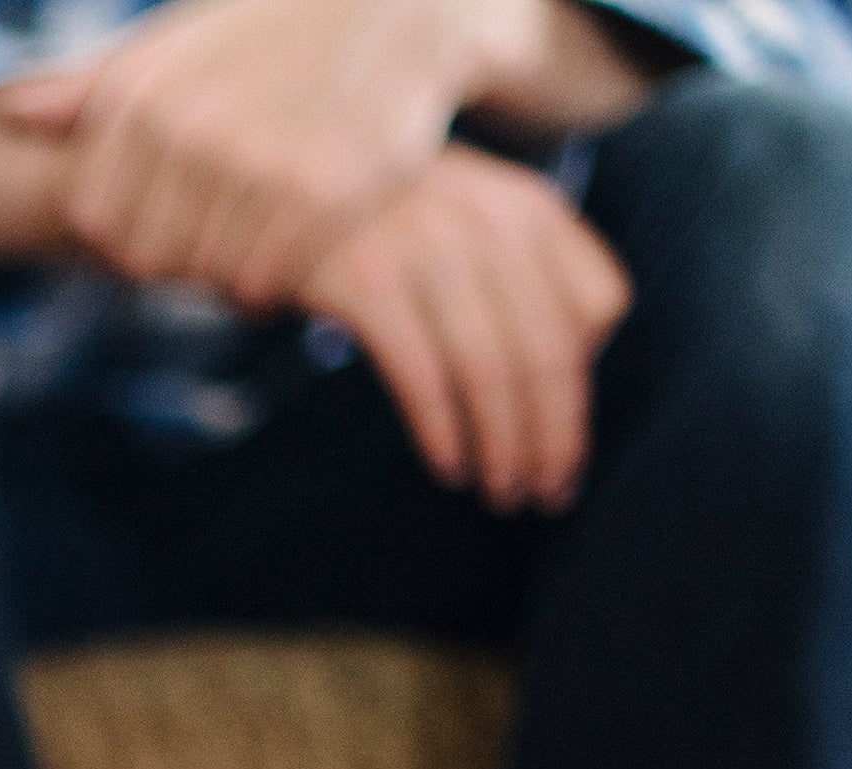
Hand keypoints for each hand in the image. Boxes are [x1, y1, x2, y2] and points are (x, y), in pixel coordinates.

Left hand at [0, 0, 554, 308]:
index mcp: (141, 98)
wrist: (398, 8)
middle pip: (145, 261)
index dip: (130, 234)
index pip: (96, 224)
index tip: (172, 214)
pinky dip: (270, 281)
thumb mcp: (175, 45)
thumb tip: (4, 113)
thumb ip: (90, 88)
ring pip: (201, 277)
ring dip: (225, 271)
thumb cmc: (269, 32)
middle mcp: (188, 132)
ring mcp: (252, 165)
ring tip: (257, 230)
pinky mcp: (318, 196)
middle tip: (220, 231)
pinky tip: (290, 245)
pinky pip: (259, 283)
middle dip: (177, 258)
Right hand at [298, 145, 631, 510]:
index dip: (588, 380)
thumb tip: (573, 362)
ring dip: (503, 445)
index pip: (601, 304)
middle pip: (551, 349)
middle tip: (548, 495)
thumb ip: (515, 272)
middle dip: (555, 436)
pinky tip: (449, 467)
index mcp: (524, 205)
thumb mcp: (457, 221)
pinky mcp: (363, 278)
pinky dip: (442, 430)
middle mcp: (485, 218)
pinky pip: (421, 373)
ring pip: (492, 368)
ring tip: (501, 493)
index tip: (564, 437)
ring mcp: (423, 245)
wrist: (250, 191)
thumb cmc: (363, 226)